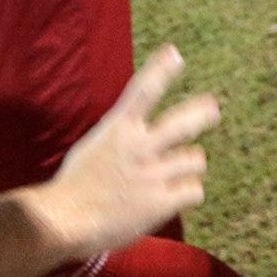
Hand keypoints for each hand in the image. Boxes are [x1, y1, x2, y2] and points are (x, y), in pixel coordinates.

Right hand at [25, 46, 219, 260]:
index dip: (161, 70)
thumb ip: (121, 135)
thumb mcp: (95, 146)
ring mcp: (153, 174)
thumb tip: (139, 128)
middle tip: (212, 110)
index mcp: (118, 129)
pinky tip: (176, 197)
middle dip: (202, 114)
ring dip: (189, 165)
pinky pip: (194, 191)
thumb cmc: (75, 185)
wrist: (64, 221)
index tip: (175, 54)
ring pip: (195, 160)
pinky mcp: (161, 202)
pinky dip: (188, 193)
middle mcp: (140, 147)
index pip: (143, 91)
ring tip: (177, 173)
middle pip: (183, 123)